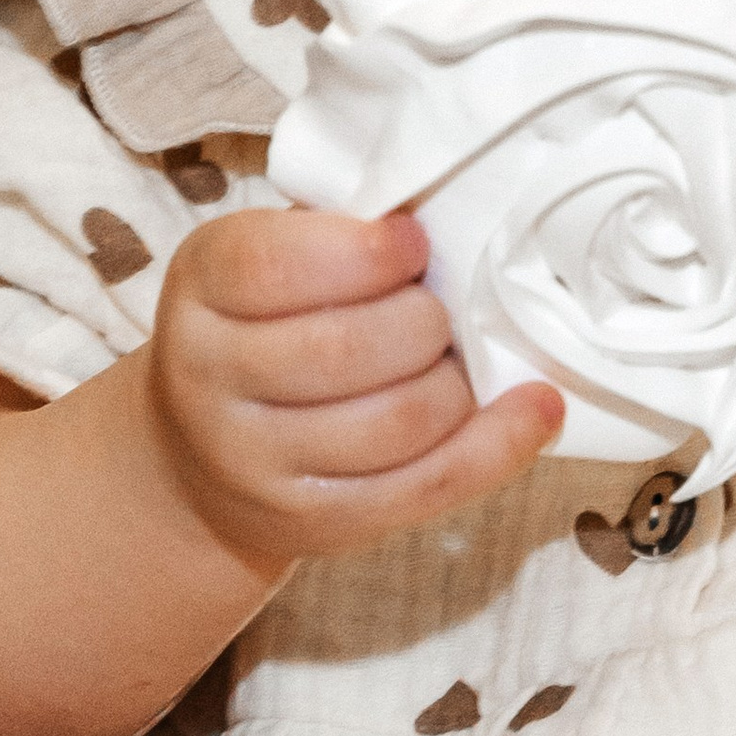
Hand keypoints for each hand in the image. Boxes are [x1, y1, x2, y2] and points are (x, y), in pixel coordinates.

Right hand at [147, 205, 559, 571]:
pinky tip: (535, 409)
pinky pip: (424, 486)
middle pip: (344, 349)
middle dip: (424, 322)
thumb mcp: (267, 258)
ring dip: (456, 384)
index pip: (274, 267)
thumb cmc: (262, 326)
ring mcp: (255, 460)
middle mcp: (209, 377)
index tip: (414, 244)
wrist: (200, 458)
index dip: (364, 252)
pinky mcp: (313, 521)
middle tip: (437, 311)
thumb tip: (448, 214)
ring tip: (457, 362)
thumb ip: (335, 232)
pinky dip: (497, 446)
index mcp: (200, 286)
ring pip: (394, 422)